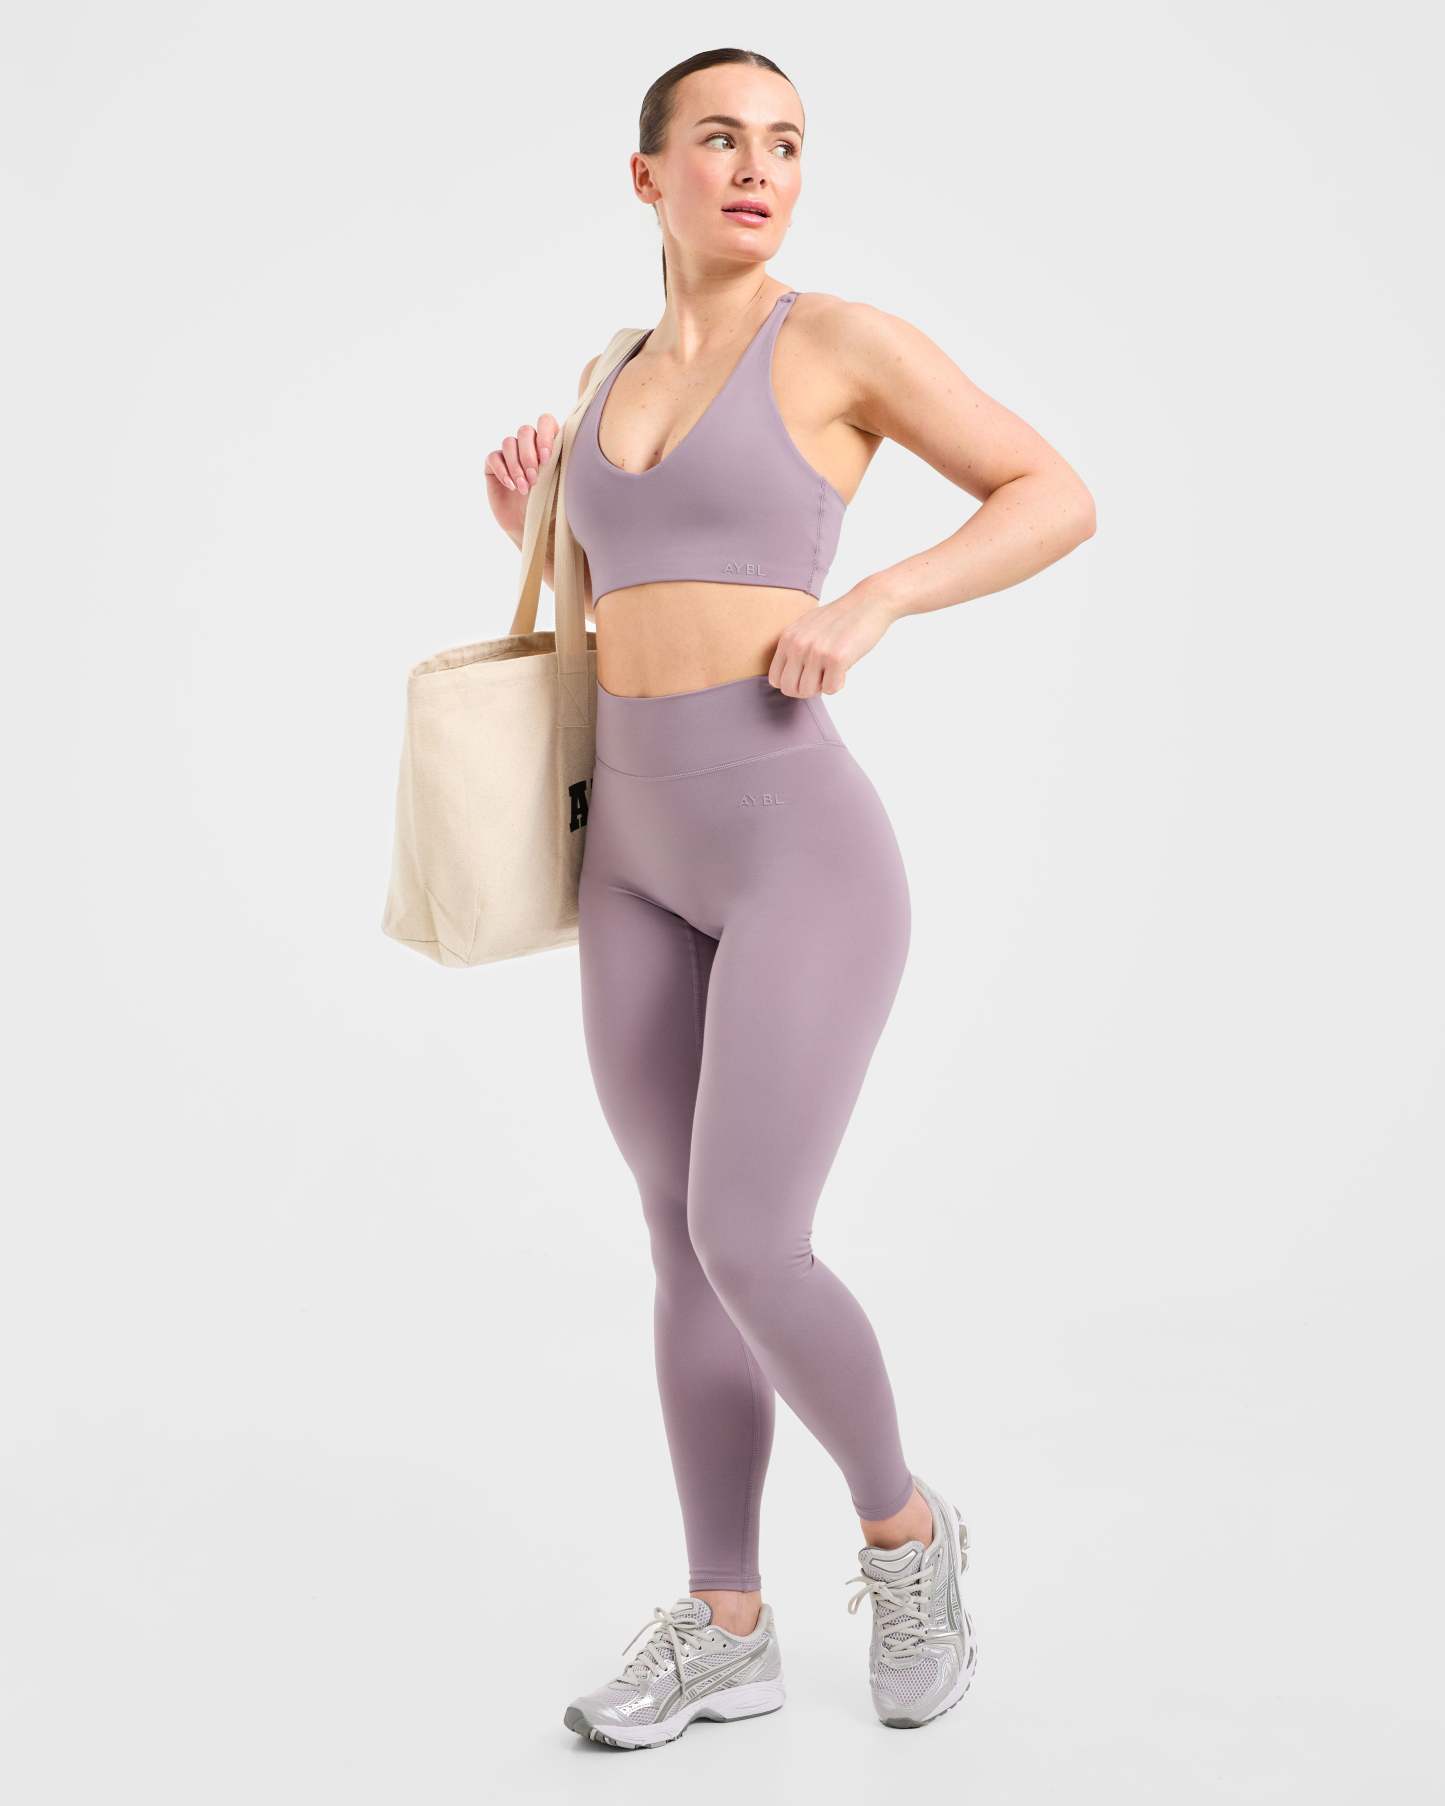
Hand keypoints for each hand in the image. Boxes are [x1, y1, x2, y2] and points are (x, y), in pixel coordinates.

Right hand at [485, 414, 561, 539]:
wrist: (530, 525)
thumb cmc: (550, 505)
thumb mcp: (562, 485)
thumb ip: (564, 464)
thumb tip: (570, 448)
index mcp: (547, 443)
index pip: (545, 422)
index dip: (545, 435)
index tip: (547, 458)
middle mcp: (527, 444)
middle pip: (525, 431)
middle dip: (529, 455)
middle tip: (535, 479)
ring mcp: (509, 453)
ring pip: (509, 443)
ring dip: (517, 466)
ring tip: (524, 488)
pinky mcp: (493, 465)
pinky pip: (494, 457)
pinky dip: (503, 471)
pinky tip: (511, 486)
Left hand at [766, 588, 899, 697]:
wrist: (869, 602)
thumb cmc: (840, 618)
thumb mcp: (807, 627)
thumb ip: (793, 648)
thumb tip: (785, 679)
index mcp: (788, 638)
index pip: (775, 679)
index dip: (793, 682)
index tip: (807, 674)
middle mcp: (798, 644)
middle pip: (789, 689)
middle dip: (806, 688)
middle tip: (821, 675)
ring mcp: (816, 651)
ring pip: (807, 692)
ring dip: (822, 685)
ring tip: (833, 668)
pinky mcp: (836, 658)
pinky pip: (830, 689)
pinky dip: (839, 683)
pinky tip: (844, 667)